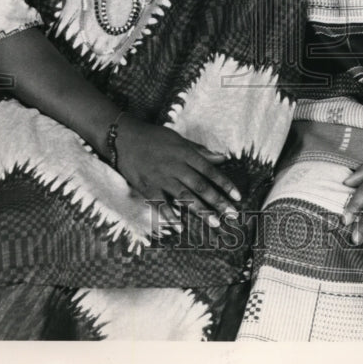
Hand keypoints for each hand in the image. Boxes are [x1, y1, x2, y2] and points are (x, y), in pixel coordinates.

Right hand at [116, 118, 240, 227]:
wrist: (124, 137)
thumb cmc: (154, 137)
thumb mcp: (178, 140)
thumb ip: (200, 151)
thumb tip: (222, 158)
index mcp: (185, 153)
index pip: (210, 171)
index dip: (225, 184)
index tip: (237, 197)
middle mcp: (175, 166)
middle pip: (200, 186)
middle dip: (218, 201)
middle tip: (232, 215)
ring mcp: (161, 177)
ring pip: (184, 196)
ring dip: (201, 210)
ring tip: (214, 222)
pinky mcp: (146, 186)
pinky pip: (160, 203)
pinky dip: (170, 215)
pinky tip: (180, 226)